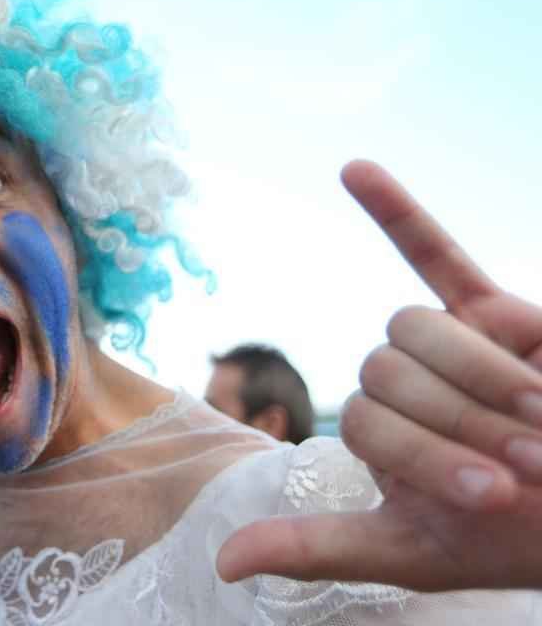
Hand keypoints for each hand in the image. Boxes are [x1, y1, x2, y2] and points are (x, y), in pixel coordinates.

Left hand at [218, 160, 541, 590]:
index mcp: (383, 433)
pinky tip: (353, 169)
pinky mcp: (498, 312)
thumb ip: (320, 547)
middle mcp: (406, 382)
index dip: (427, 457)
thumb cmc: (517, 538)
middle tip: (524, 465)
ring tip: (539, 416)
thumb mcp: (416, 553)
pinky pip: (437, 253)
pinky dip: (396, 210)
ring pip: (417, 328)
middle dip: (457, 423)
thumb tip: (222, 563)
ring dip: (478, 377)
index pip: (367, 420)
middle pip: (384, 369)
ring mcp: (449, 343)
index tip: (492, 499)